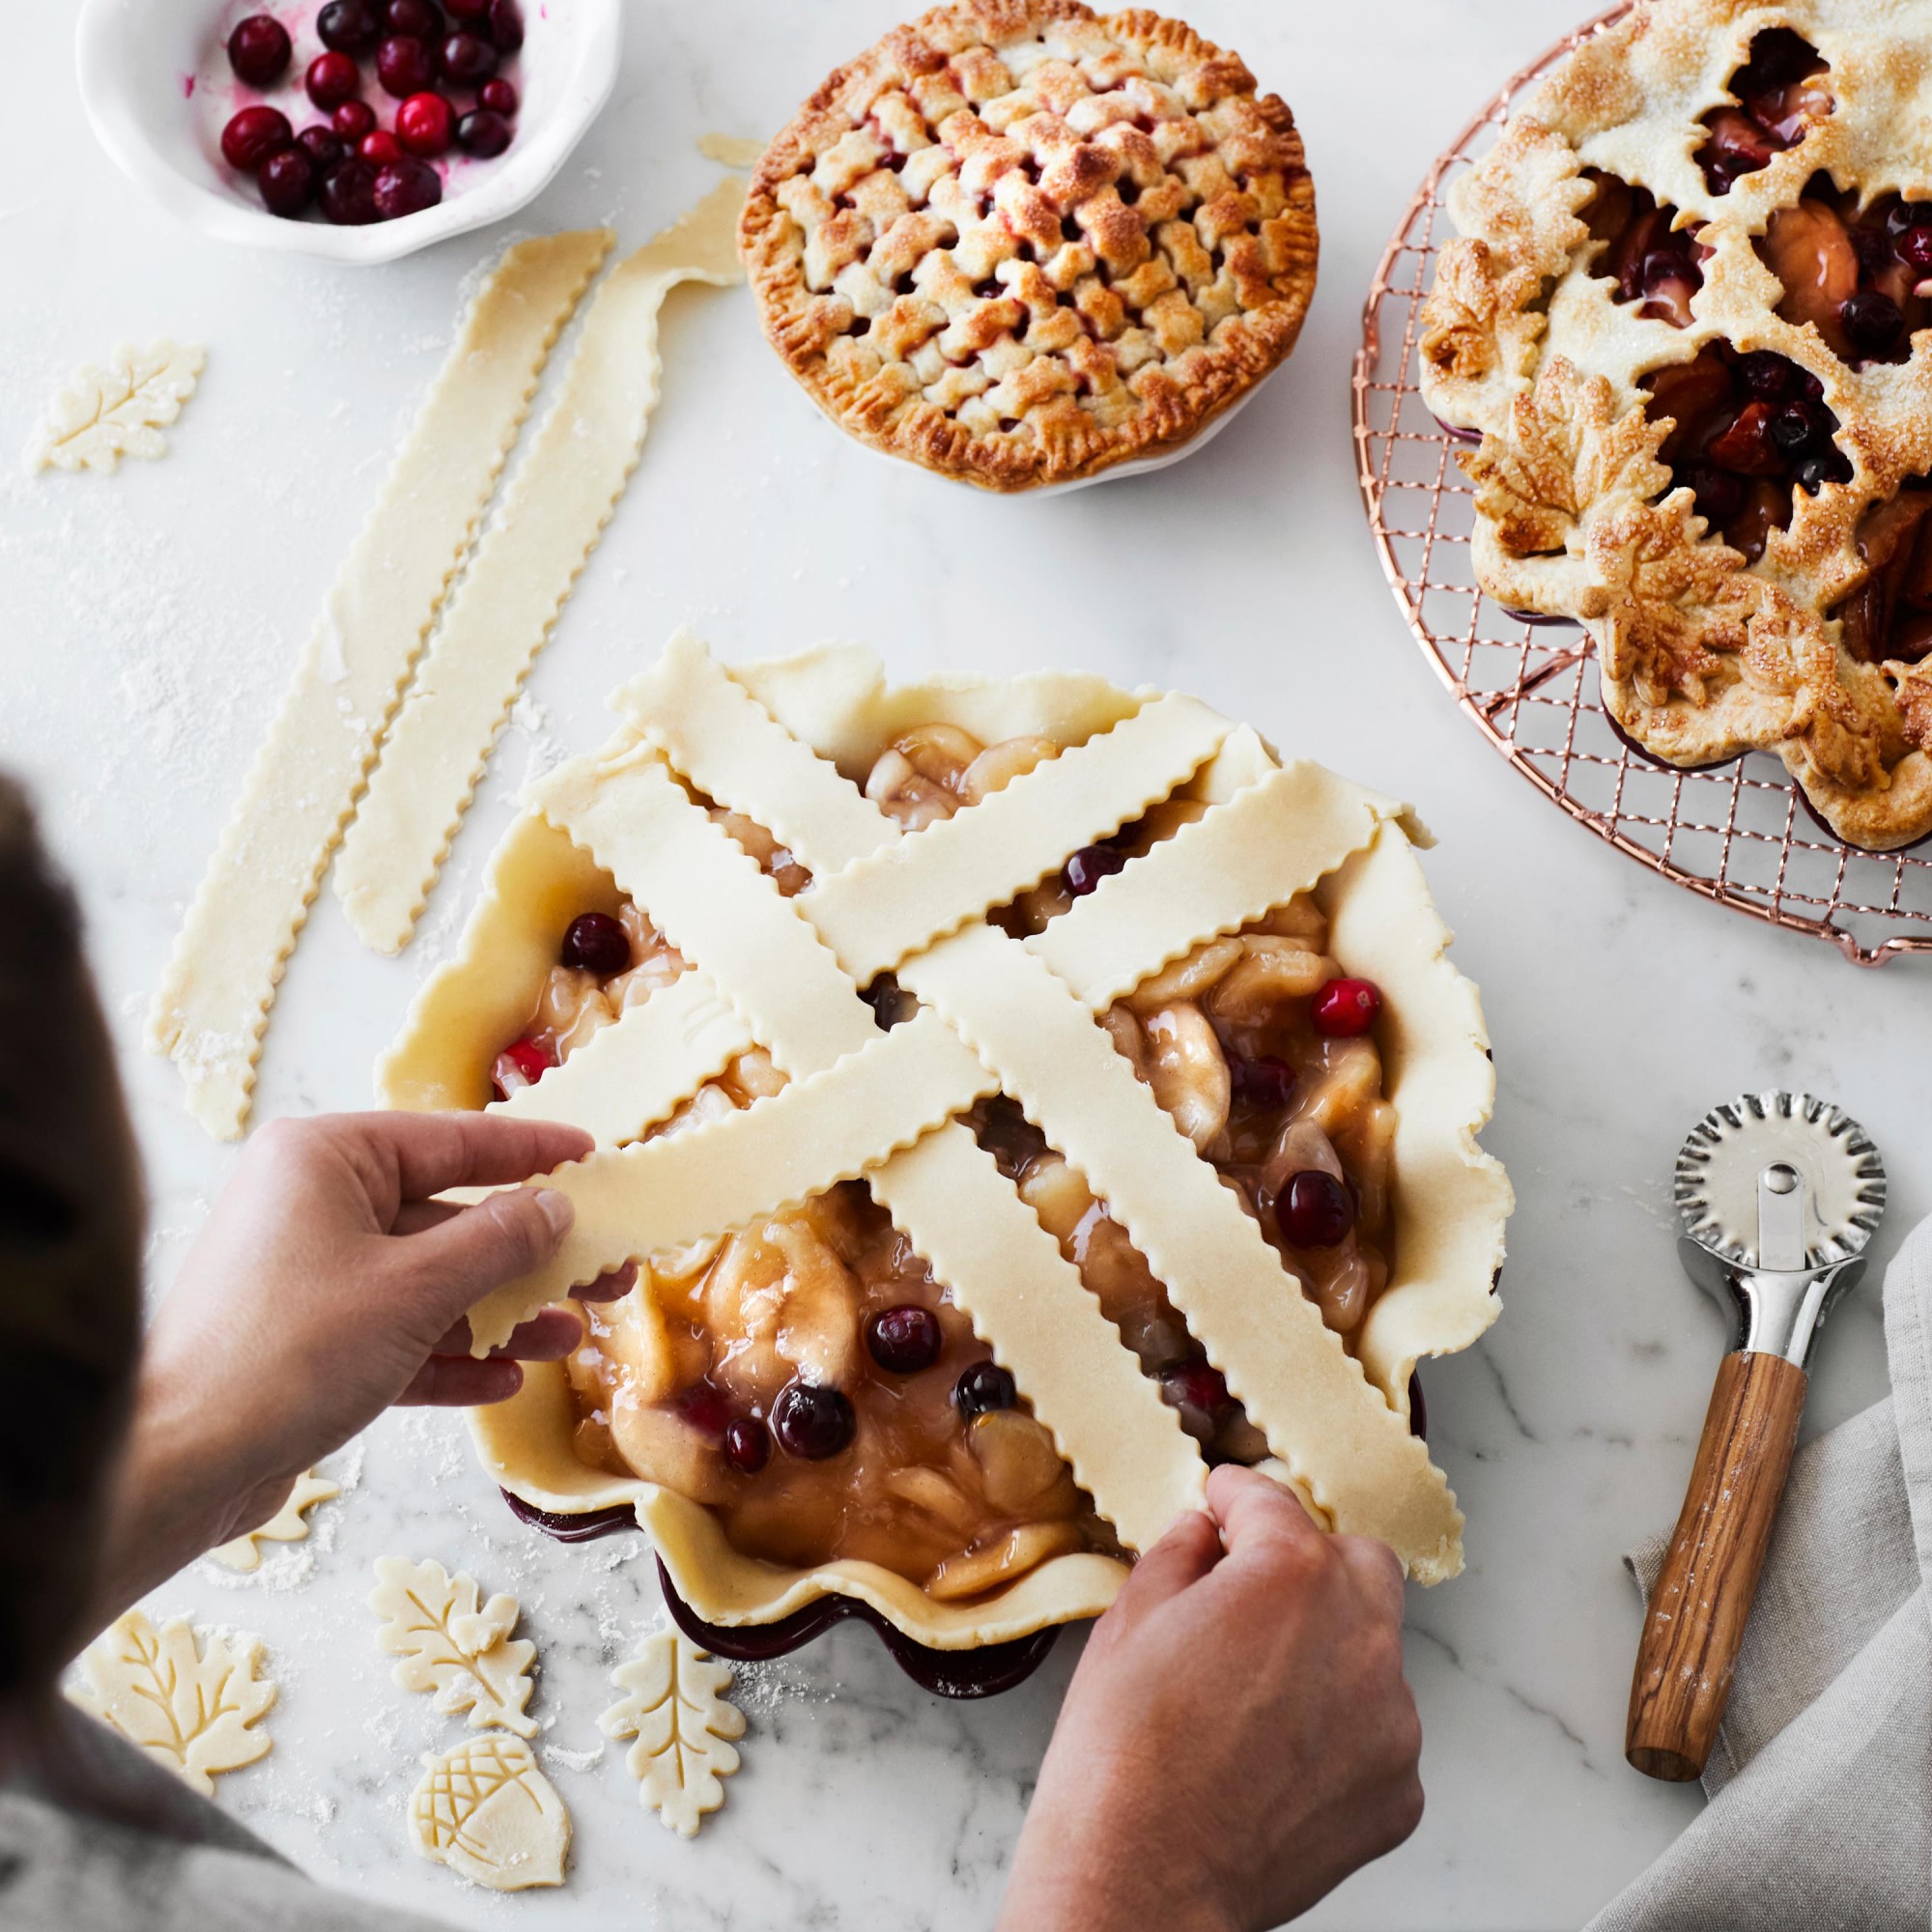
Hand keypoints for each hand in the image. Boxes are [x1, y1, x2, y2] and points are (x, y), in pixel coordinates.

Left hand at [94, 1111, 629, 1620]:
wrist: (174, 1464)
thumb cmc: (287, 1353)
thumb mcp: (414, 1290)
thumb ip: (496, 1243)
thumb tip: (553, 1209)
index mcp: (325, 1159)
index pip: (452, 1139)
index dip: (530, 1151)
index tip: (591, 1155)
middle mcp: (312, 1203)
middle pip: (447, 1215)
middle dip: (527, 1252)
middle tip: (603, 1268)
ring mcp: (306, 1272)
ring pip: (427, 1281)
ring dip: (498, 1312)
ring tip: (569, 1335)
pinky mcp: (303, 1340)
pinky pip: (395, 1332)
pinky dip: (447, 1354)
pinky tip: (504, 1379)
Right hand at [1000, 1466, 1422, 1931]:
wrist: (1142, 1880)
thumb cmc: (1123, 1753)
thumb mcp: (1129, 1619)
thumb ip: (1181, 1553)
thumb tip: (1204, 1534)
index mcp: (1291, 1573)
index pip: (1273, 1502)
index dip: (1238, 1498)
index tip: (1225, 1503)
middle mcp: (1360, 1633)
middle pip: (1356, 1562)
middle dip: (1307, 1564)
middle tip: (1250, 1595)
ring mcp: (1390, 1718)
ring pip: (1372, 1650)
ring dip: (1326, 1651)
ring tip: (1253, 1699)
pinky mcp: (1398, 1788)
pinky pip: (1377, 1732)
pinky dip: (1338, 1732)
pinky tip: (1274, 1758)